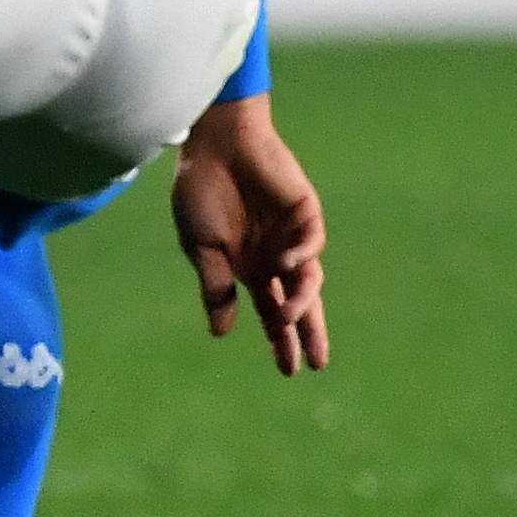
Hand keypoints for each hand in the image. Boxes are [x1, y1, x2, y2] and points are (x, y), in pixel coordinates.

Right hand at [168, 94, 328, 375]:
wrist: (217, 144)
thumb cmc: (202, 191)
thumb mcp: (201, 246)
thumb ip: (215, 286)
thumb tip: (221, 331)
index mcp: (248, 268)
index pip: (270, 312)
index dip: (280, 340)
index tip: (288, 371)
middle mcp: (273, 258)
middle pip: (297, 303)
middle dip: (306, 332)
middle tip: (315, 364)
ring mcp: (292, 237)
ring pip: (308, 279)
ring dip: (302, 300)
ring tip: (292, 316)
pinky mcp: (306, 214)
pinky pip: (311, 245)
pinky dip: (301, 259)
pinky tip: (284, 266)